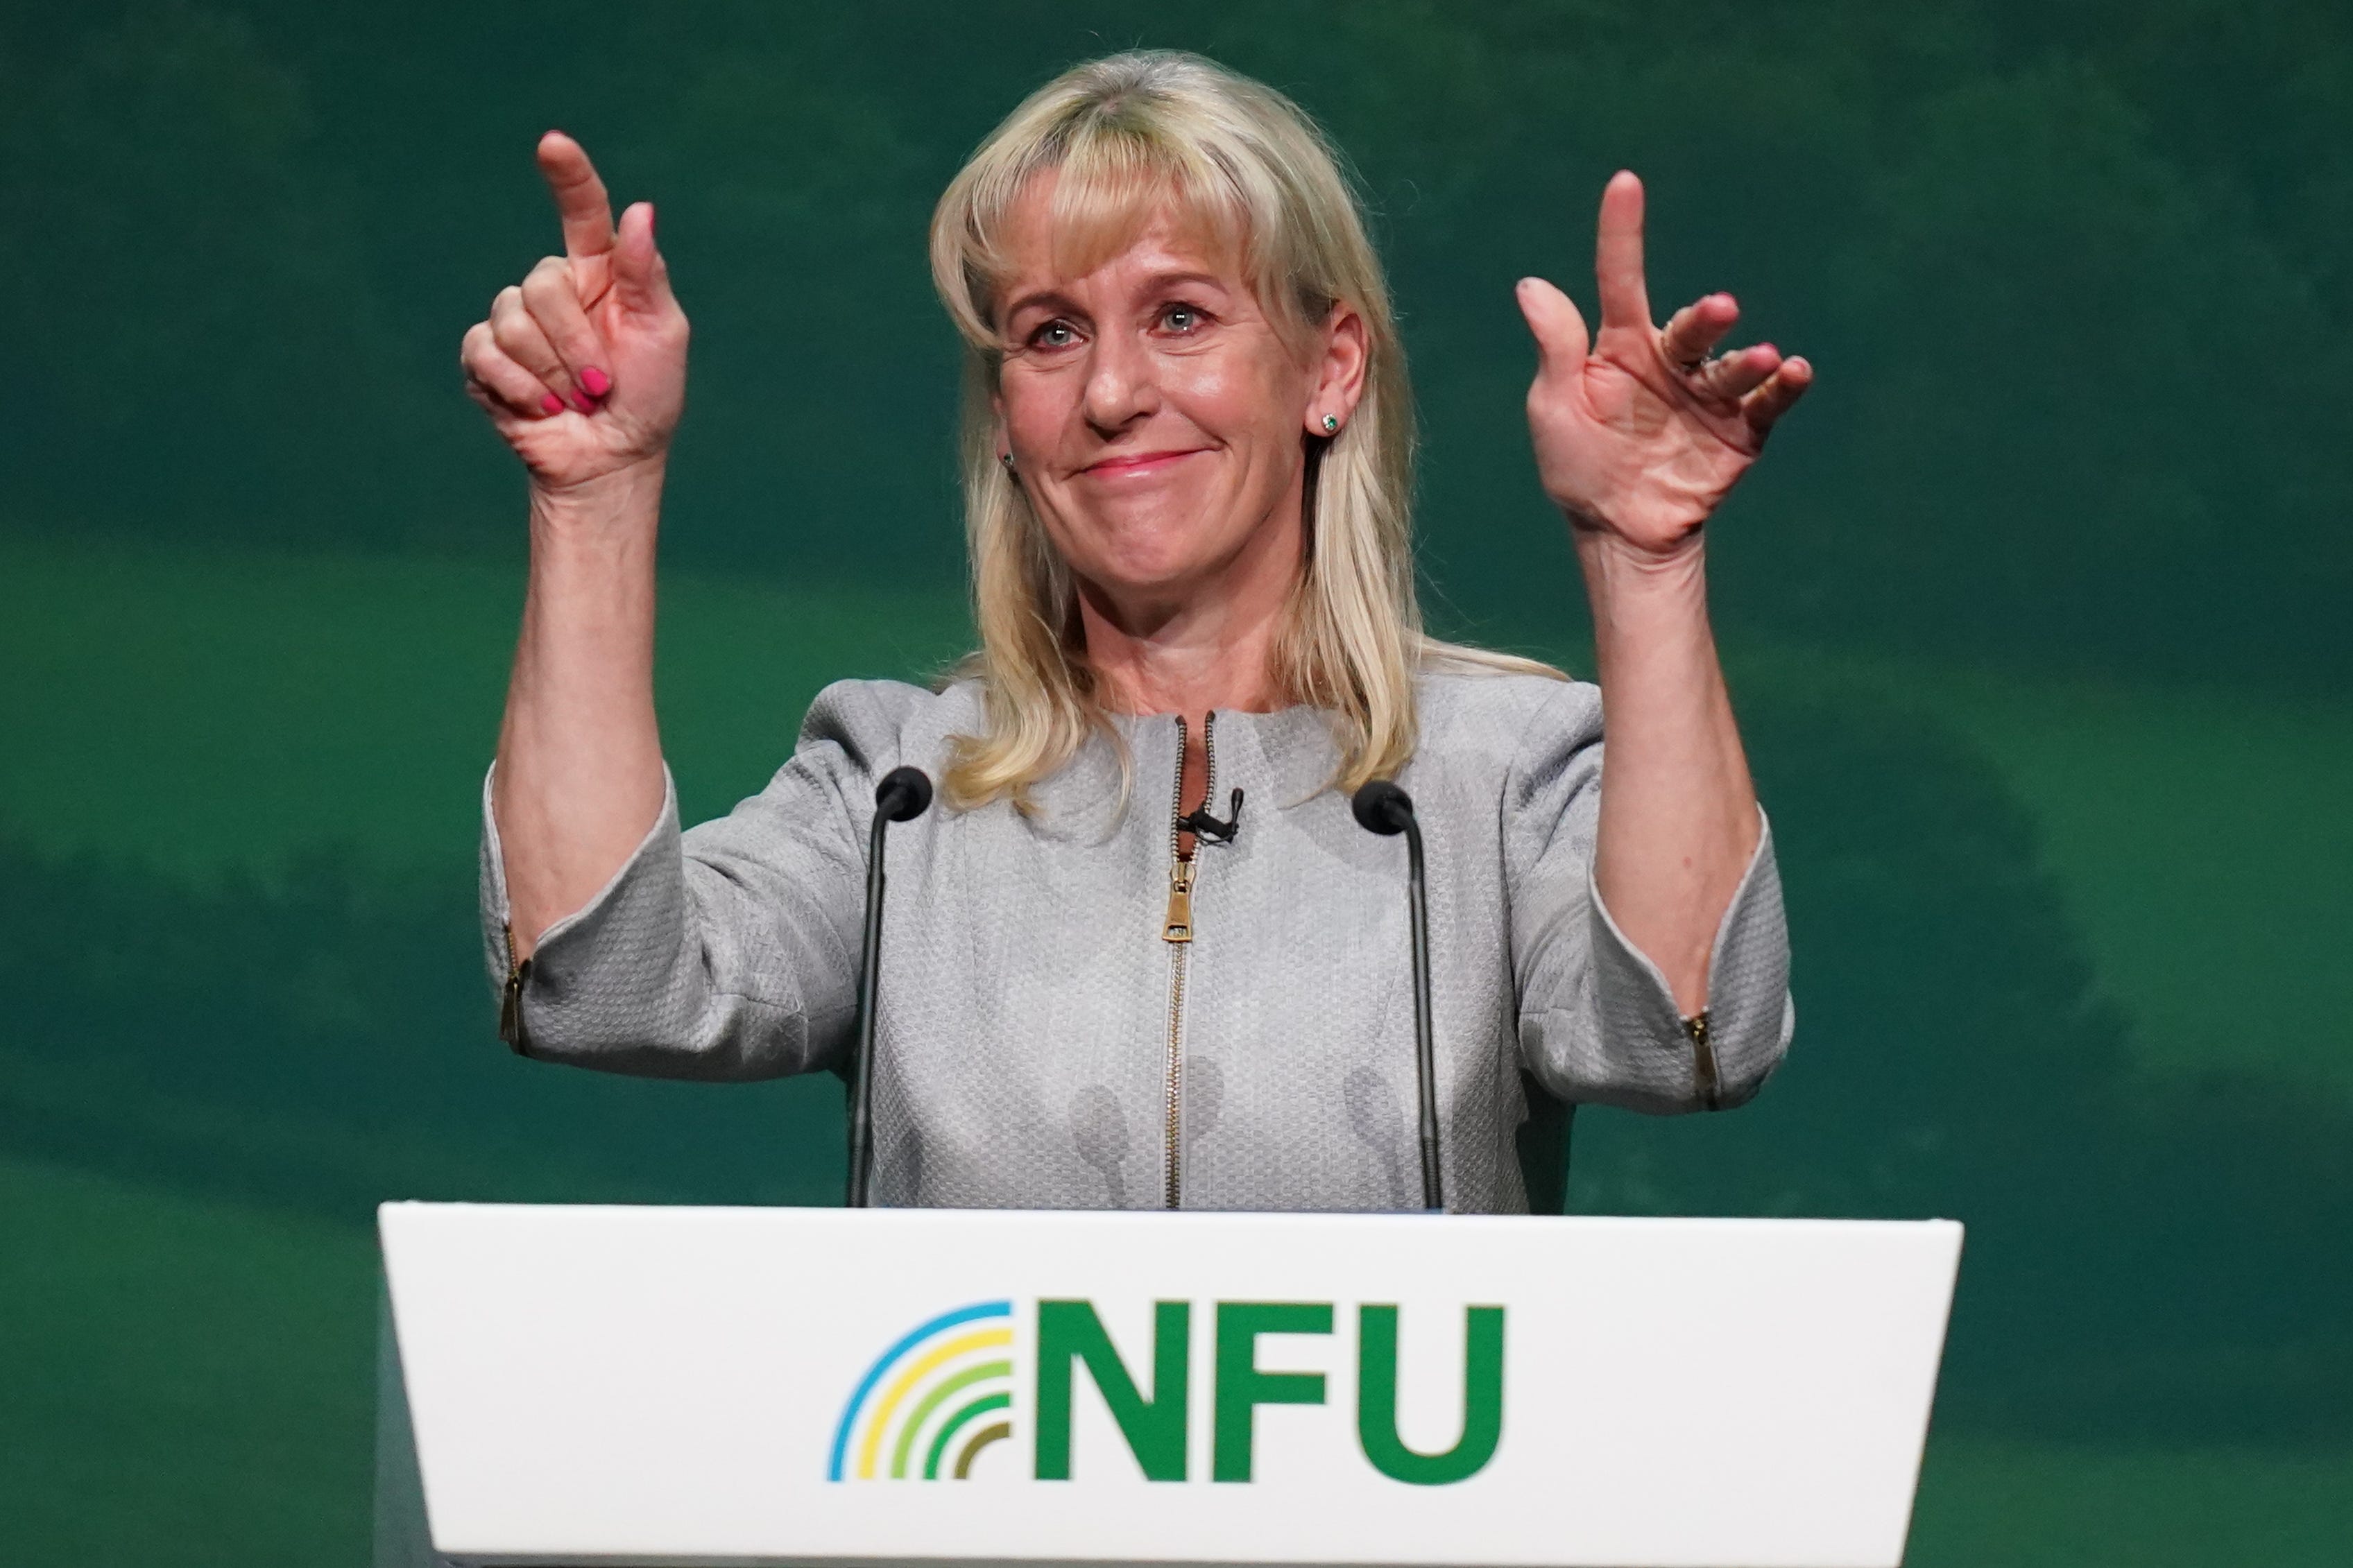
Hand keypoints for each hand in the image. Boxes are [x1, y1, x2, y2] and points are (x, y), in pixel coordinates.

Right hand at [460, 132, 687, 492]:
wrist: (611, 460)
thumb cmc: (648, 398)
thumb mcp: (662, 336)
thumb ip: (647, 276)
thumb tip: (641, 210)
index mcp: (600, 273)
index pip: (581, 213)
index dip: (567, 176)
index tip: (553, 144)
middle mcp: (555, 290)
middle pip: (541, 283)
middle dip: (575, 344)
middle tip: (602, 384)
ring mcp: (515, 322)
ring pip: (512, 319)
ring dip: (553, 373)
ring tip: (577, 400)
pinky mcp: (484, 359)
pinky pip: (485, 353)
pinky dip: (521, 389)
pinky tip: (544, 408)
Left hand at [1516, 171, 1809, 560]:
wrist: (1618, 531)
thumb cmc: (1578, 465)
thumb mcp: (1554, 407)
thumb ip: (1556, 349)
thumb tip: (1529, 284)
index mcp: (1620, 348)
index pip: (1622, 280)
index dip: (1622, 233)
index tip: (1624, 182)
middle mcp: (1670, 362)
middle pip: (1691, 326)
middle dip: (1706, 317)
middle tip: (1721, 309)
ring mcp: (1708, 395)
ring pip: (1734, 364)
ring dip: (1748, 359)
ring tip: (1765, 357)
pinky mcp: (1740, 431)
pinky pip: (1768, 402)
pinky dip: (1784, 386)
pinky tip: (1795, 371)